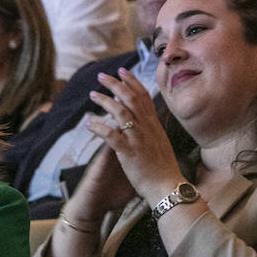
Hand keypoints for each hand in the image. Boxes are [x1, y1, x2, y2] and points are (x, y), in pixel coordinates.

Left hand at [85, 68, 183, 206]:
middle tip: (101, 76)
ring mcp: (139, 139)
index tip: (122, 70)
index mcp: (154, 124)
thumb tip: (145, 117)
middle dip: (115, 84)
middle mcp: (147, 128)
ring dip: (105, 101)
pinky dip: (100, 127)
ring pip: (121, 112)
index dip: (132, 81)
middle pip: (131, 98)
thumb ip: (151, 128)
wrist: (167, 186)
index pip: (143, 96)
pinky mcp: (129, 152)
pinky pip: (112, 135)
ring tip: (93, 94)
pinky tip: (89, 123)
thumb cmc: (163, 167)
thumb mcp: (160, 142)